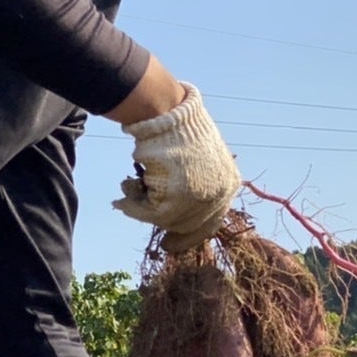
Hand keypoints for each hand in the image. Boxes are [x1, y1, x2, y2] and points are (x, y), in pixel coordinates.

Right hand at [112, 84, 240, 251]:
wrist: (169, 112)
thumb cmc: (179, 128)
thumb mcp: (199, 156)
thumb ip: (196, 182)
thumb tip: (176, 214)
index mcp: (228, 184)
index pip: (212, 221)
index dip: (190, 234)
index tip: (172, 243)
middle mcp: (218, 195)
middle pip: (188, 224)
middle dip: (167, 226)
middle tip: (154, 233)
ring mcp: (197, 200)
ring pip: (166, 219)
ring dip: (143, 208)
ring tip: (130, 189)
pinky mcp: (175, 201)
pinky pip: (150, 214)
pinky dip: (134, 206)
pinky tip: (127, 189)